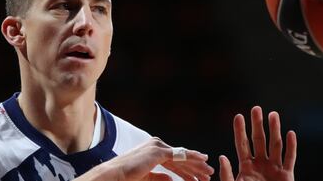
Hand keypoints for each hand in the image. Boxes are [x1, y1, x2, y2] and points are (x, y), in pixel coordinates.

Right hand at [75, 137, 213, 180]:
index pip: (173, 161)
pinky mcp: (159, 151)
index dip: (186, 170)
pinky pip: (180, 155)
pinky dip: (192, 157)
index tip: (197, 177)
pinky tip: (202, 160)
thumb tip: (172, 179)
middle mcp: (156, 145)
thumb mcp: (147, 178)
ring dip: (196, 164)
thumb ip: (159, 177)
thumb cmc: (127, 177)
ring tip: (208, 172)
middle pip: (180, 158)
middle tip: (207, 174)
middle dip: (194, 167)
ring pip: (182, 156)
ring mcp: (157, 146)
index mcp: (152, 151)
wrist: (115, 175)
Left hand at [219, 106, 296, 180]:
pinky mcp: (287, 176)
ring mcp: (274, 169)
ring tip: (273, 114)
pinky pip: (290, 159)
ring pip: (275, 145)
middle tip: (256, 108)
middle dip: (257, 124)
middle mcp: (260, 164)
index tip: (238, 116)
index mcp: (246, 167)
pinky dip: (291, 146)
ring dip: (275, 130)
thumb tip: (221, 156)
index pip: (242, 144)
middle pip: (259, 140)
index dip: (240, 130)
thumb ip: (227, 174)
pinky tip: (290, 133)